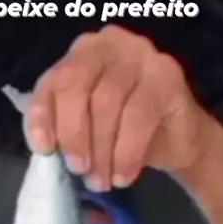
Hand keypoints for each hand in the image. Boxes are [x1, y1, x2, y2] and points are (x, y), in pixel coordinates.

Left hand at [28, 24, 217, 191]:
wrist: (179, 140)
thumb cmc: (126, 132)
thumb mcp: (88, 129)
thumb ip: (66, 127)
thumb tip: (47, 150)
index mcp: (82, 54)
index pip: (53, 81)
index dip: (43, 116)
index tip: (45, 150)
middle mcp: (109, 43)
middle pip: (76, 85)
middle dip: (74, 134)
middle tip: (79, 170)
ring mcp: (140, 55)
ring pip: (107, 101)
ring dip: (102, 149)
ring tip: (102, 180)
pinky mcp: (167, 76)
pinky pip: (139, 116)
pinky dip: (127, 151)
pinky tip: (123, 175)